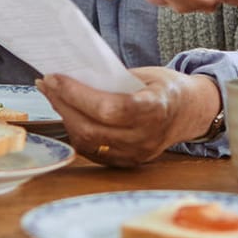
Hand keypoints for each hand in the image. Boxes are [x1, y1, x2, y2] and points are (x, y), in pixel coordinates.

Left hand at [36, 68, 220, 166]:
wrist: (190, 113)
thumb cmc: (165, 88)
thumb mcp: (146, 75)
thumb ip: (113, 79)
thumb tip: (73, 76)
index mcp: (156, 108)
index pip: (110, 108)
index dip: (77, 95)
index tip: (55, 77)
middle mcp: (147, 137)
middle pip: (92, 127)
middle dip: (63, 103)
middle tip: (46, 83)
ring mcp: (137, 153)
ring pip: (88, 141)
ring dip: (65, 118)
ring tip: (53, 96)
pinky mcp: (128, 162)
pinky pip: (92, 150)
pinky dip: (76, 131)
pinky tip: (68, 113)